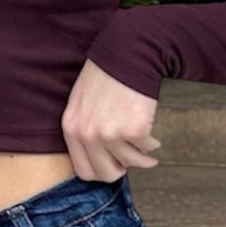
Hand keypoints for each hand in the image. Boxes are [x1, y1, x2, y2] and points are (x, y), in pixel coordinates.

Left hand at [60, 58, 161, 180]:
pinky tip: (153, 136)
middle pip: (106, 174)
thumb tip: (99, 154)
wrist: (127, 52)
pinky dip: (152, 144)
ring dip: (142, 159)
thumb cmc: (106, 73)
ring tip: (148, 151)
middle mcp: (88, 135)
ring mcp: (111, 134)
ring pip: (131, 163)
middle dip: (121, 170)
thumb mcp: (80, 101)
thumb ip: (84, 128)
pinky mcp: (134, 129)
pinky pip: (147, 147)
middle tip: (130, 161)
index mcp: (72, 128)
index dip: (101, 171)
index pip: (83, 170)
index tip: (112, 165)